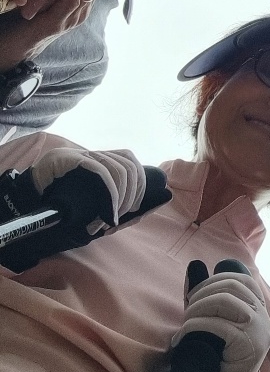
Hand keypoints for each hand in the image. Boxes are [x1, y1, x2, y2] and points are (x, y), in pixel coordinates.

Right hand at [31, 145, 145, 231]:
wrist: (28, 193)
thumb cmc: (60, 198)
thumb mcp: (89, 198)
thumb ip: (108, 199)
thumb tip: (135, 211)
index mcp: (100, 159)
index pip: (129, 161)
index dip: (139, 183)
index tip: (135, 207)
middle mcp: (94, 154)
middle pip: (129, 165)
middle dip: (133, 194)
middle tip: (120, 216)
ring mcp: (84, 154)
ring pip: (119, 169)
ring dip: (121, 198)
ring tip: (111, 218)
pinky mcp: (73, 158)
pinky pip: (101, 172)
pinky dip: (111, 195)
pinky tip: (107, 213)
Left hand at [172, 262, 269, 371]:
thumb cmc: (214, 362)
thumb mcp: (212, 325)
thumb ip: (206, 299)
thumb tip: (195, 266)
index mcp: (260, 313)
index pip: (244, 280)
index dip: (217, 279)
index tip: (196, 294)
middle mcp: (264, 319)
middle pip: (233, 286)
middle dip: (203, 292)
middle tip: (187, 312)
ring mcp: (260, 332)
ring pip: (226, 301)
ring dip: (198, 308)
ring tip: (185, 324)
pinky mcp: (249, 346)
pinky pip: (218, 325)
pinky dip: (195, 327)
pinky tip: (184, 338)